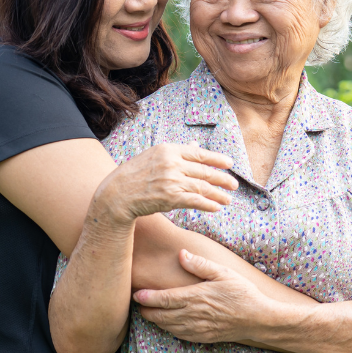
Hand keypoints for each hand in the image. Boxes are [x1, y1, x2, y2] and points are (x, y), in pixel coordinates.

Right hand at [94, 143, 237, 223]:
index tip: (229, 164)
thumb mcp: (154, 156)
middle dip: (222, 179)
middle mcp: (171, 163)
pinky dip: (208, 204)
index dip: (217, 159)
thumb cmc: (135, 175)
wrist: (117, 194)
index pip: (199, 153)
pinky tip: (216, 208)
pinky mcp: (170, 198)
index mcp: (168, 149)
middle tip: (234, 184)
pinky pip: (195, 201)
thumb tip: (195, 145)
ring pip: (202, 187)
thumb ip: (177, 152)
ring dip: (218, 195)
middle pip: (204, 171)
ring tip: (228, 199)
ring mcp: (171, 180)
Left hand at [133, 250, 272, 342]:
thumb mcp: (223, 272)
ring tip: (149, 312)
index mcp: (196, 297)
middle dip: (146, 310)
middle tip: (138, 304)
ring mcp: (198, 328)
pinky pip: (180, 335)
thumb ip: (200, 264)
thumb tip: (181, 254)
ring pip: (168, 327)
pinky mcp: (203, 337)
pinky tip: (167, 323)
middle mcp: (194, 315)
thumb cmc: (242, 293)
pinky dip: (169, 329)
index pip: (164, 298)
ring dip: (156, 320)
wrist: (259, 319)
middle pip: (161, 315)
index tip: (136, 294)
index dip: (147, 298)